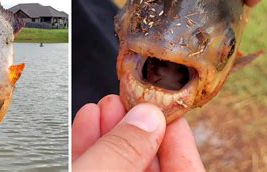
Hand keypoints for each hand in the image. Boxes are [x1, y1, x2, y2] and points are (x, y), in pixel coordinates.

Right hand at [72, 95, 204, 170]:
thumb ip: (124, 149)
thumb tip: (147, 118)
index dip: (178, 138)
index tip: (166, 111)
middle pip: (147, 163)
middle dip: (138, 127)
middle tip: (132, 102)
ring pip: (119, 163)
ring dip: (112, 130)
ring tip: (108, 105)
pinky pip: (92, 167)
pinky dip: (90, 144)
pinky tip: (88, 120)